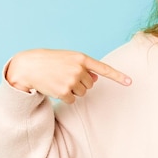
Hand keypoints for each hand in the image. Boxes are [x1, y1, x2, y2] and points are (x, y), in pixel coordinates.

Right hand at [6, 49, 131, 102]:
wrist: (28, 66)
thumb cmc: (49, 61)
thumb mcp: (68, 59)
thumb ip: (83, 66)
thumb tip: (97, 78)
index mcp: (81, 58)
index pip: (104, 68)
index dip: (118, 76)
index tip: (130, 82)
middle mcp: (78, 69)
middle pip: (90, 84)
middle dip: (80, 83)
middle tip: (65, 76)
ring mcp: (71, 80)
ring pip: (82, 92)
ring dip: (72, 90)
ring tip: (58, 80)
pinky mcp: (64, 91)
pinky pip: (72, 100)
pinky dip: (65, 97)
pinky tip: (55, 88)